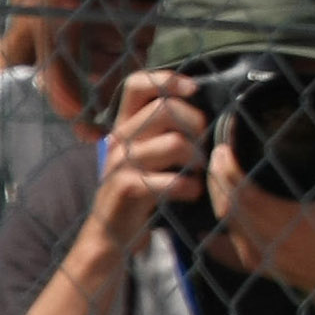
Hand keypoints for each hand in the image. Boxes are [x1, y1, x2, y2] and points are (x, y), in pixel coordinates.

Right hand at [89, 69, 207, 242]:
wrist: (110, 234)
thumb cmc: (139, 191)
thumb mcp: (146, 154)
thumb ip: (162, 130)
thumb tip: (202, 111)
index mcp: (124, 125)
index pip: (137, 84)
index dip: (167, 80)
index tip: (193, 89)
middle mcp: (119, 139)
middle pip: (165, 108)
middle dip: (196, 124)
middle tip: (204, 146)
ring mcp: (121, 163)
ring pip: (174, 143)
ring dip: (197, 158)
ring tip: (198, 172)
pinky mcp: (128, 189)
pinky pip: (171, 180)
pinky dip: (189, 187)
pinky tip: (190, 193)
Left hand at [204, 140, 314, 294]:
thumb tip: (311, 144)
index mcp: (284, 217)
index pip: (241, 188)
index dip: (227, 167)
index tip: (224, 148)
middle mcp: (265, 237)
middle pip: (227, 204)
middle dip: (217, 178)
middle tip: (217, 157)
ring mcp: (258, 253)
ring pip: (226, 223)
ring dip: (217, 199)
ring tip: (218, 180)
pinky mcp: (257, 264)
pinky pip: (227, 249)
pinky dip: (214, 238)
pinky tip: (203, 232)